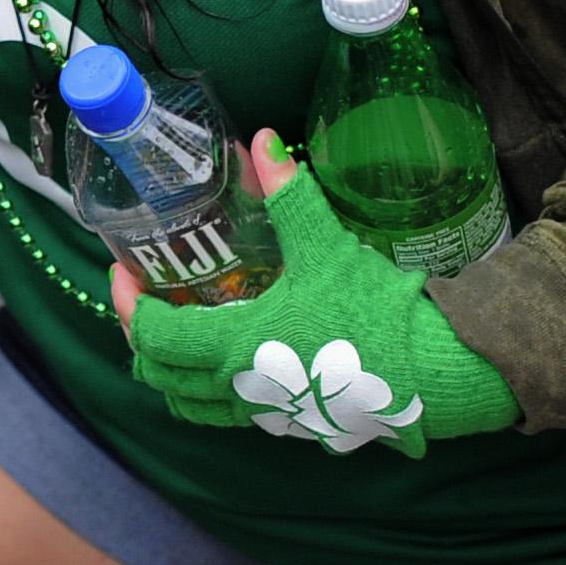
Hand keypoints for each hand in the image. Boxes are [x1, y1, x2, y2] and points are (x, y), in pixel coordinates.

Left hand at [111, 130, 518, 459]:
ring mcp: (271, 415)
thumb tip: (262, 139)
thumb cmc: (376, 312)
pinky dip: (213, 388)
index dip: (128, 303)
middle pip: (160, 378)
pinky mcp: (299, 425)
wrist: (439, 374)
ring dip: (173, 373)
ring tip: (179, 328)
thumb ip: (289, 192)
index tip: (125, 272)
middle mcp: (243, 389)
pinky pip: (234, 413)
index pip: (154, 336)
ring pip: (194, 405)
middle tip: (147, 300)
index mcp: (237, 347)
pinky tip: (236, 351)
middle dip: (141, 340)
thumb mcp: (327, 246)